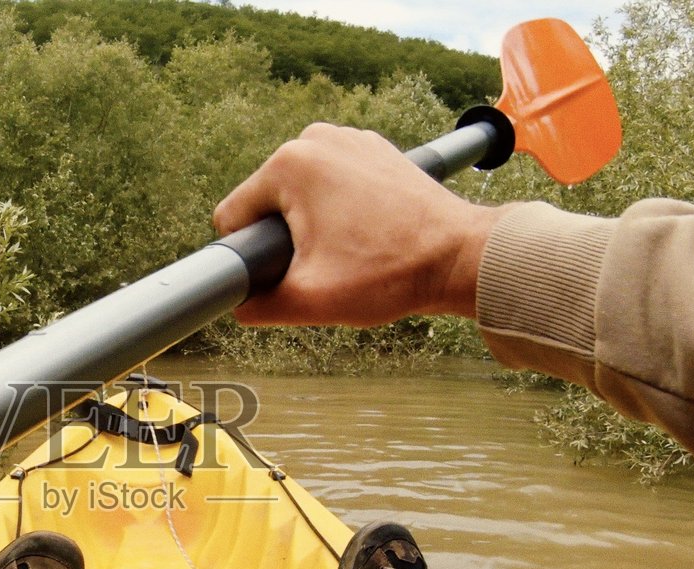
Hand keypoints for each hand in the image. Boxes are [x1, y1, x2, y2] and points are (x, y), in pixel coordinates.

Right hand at [212, 123, 505, 325]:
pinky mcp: (374, 149)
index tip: (292, 271)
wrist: (460, 256)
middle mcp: (315, 138)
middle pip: (268, 204)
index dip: (252, 257)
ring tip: (350, 250)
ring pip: (301, 196)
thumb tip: (238, 304)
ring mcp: (348, 139)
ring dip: (312, 226)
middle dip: (286, 239)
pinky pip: (333, 185)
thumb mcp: (309, 300)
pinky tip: (366, 234)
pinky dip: (340, 211)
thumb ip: (256, 305)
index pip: (234, 217)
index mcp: (289, 163)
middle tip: (328, 264)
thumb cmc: (390, 273)